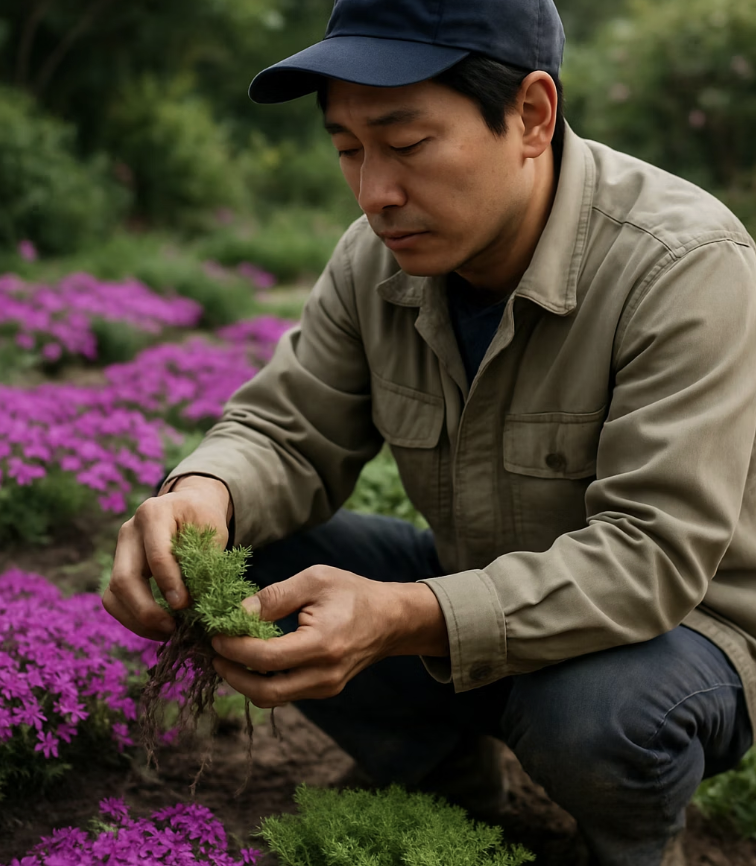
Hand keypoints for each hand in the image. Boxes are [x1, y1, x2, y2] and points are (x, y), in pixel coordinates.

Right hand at [103, 475, 232, 640]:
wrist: (189, 505)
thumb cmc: (204, 519)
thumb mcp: (213, 531)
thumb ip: (203, 561)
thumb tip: (195, 602)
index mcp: (154, 513)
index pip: (157, 555)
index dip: (170, 584)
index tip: (185, 606)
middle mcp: (129, 530)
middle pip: (124, 579)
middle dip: (147, 611)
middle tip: (173, 628)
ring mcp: (119, 550)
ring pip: (113, 594)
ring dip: (137, 620)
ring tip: (167, 632)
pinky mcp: (117, 567)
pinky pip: (115, 600)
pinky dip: (133, 619)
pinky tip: (158, 627)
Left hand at [211, 565, 448, 707]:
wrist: (391, 618)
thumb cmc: (353, 593)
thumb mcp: (315, 580)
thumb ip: (275, 597)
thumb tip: (237, 613)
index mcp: (322, 644)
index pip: (266, 658)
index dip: (234, 649)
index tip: (215, 635)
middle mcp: (324, 674)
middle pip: (264, 691)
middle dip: (232, 675)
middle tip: (214, 654)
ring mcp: (326, 687)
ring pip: (273, 698)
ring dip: (245, 682)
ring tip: (228, 657)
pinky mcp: (325, 690)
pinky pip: (285, 693)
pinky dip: (263, 681)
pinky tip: (251, 660)